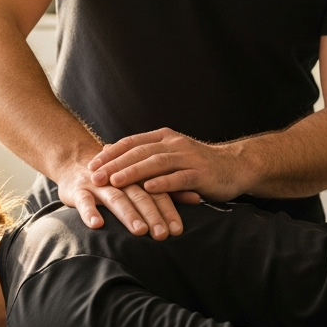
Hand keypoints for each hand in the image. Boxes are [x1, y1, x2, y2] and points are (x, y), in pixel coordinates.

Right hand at [56, 161, 191, 238]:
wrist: (75, 163)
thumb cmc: (114, 178)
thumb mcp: (140, 181)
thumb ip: (167, 189)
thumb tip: (197, 197)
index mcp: (137, 176)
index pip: (156, 192)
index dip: (167, 209)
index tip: (178, 230)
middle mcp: (120, 178)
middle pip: (139, 195)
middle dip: (152, 215)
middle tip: (163, 235)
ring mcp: (98, 184)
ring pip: (115, 197)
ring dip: (127, 214)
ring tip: (140, 231)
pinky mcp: (77, 190)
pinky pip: (83, 201)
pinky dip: (90, 211)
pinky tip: (97, 225)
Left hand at [88, 128, 247, 201]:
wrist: (235, 167)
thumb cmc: (197, 165)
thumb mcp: (169, 155)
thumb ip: (144, 154)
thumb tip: (110, 152)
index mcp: (164, 137)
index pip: (132, 142)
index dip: (111, 153)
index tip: (91, 164)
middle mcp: (174, 144)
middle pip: (140, 151)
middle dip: (115, 164)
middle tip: (95, 176)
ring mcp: (188, 158)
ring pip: (156, 162)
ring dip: (133, 172)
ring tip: (114, 181)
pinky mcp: (201, 174)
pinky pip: (179, 178)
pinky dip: (163, 183)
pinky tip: (149, 189)